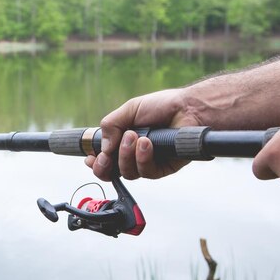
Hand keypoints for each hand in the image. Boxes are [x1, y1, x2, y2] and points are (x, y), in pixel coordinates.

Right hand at [85, 88, 201, 180]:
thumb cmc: (162, 106)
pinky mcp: (162, 168)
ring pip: (127, 173)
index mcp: (122, 140)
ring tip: (135, 137)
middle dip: (104, 166)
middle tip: (105, 157)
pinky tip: (147, 144)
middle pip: (111, 172)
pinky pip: (146, 172)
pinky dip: (143, 158)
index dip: (96, 162)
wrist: (188, 108)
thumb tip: (103, 148)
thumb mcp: (129, 110)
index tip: (91, 158)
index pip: (104, 158)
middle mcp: (133, 154)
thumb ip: (111, 125)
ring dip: (126, 155)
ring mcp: (147, 163)